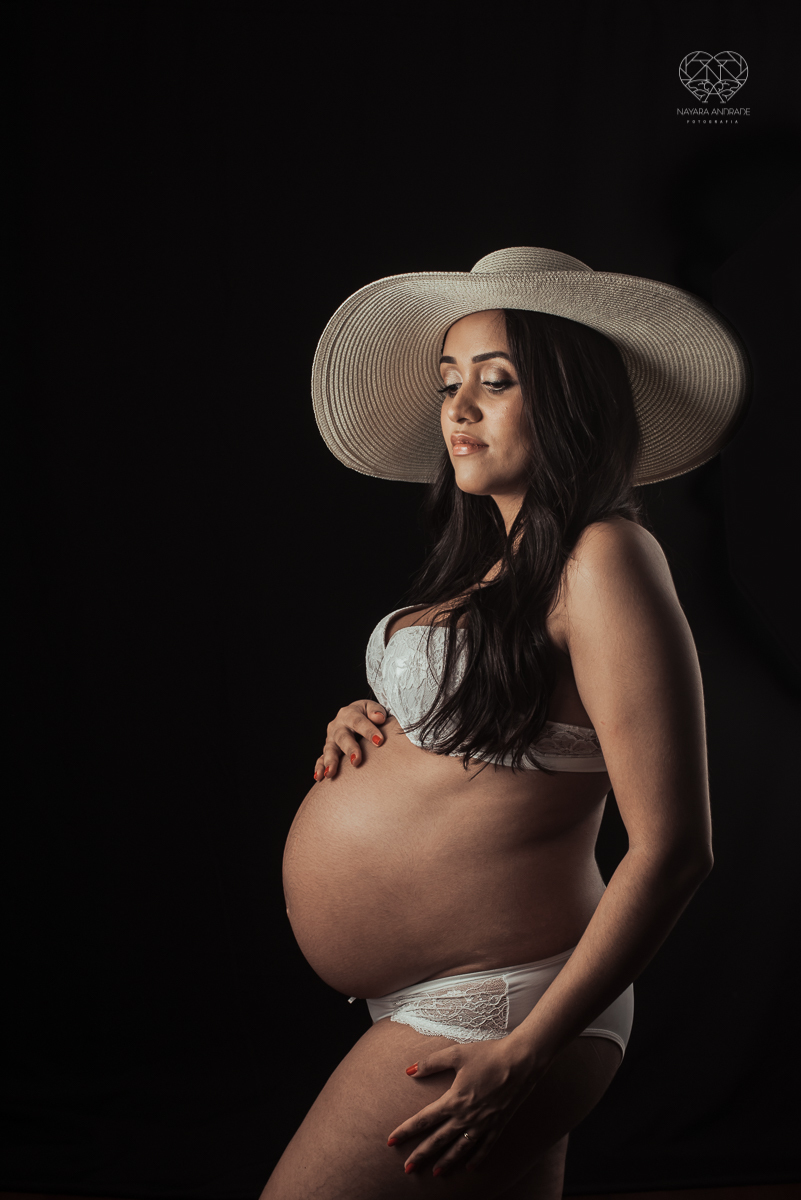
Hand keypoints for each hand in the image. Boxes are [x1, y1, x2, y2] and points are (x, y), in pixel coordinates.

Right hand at [313, 700, 387, 780]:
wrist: (356, 717)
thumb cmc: (367, 714)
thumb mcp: (371, 707)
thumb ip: (376, 711)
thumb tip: (379, 718)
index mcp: (349, 713)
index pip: (359, 721)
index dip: (369, 731)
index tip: (379, 741)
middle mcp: (337, 726)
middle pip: (343, 737)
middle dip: (349, 749)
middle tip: (356, 761)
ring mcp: (331, 739)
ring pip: (329, 749)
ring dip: (330, 761)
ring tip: (331, 773)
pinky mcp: (328, 750)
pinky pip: (321, 759)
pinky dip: (320, 767)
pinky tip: (319, 777)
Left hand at [386, 1039, 538, 1176]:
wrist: (521, 1062)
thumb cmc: (488, 1054)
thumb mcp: (456, 1053)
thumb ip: (431, 1063)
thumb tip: (409, 1070)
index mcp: (454, 1100)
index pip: (424, 1119)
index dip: (406, 1131)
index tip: (391, 1141)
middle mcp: (467, 1117)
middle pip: (439, 1140)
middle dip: (421, 1155)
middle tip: (407, 1168)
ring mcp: (483, 1124)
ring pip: (460, 1149)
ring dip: (446, 1162)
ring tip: (435, 1173)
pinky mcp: (498, 1125)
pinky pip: (485, 1147)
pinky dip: (477, 1159)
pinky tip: (470, 1168)